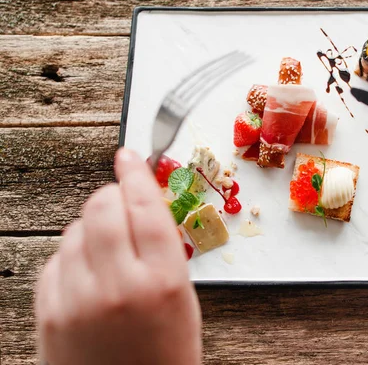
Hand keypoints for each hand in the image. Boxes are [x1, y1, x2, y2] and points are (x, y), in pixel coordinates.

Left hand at [35, 148, 200, 364]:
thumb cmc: (167, 354)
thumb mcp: (184, 298)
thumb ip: (162, 249)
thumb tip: (139, 204)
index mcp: (163, 281)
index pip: (146, 205)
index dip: (136, 173)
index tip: (129, 156)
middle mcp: (118, 285)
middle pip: (103, 206)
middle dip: (112, 196)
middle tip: (121, 202)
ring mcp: (78, 299)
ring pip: (75, 228)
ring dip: (92, 227)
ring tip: (108, 253)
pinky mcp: (50, 313)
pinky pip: (55, 260)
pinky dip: (71, 256)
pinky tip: (89, 275)